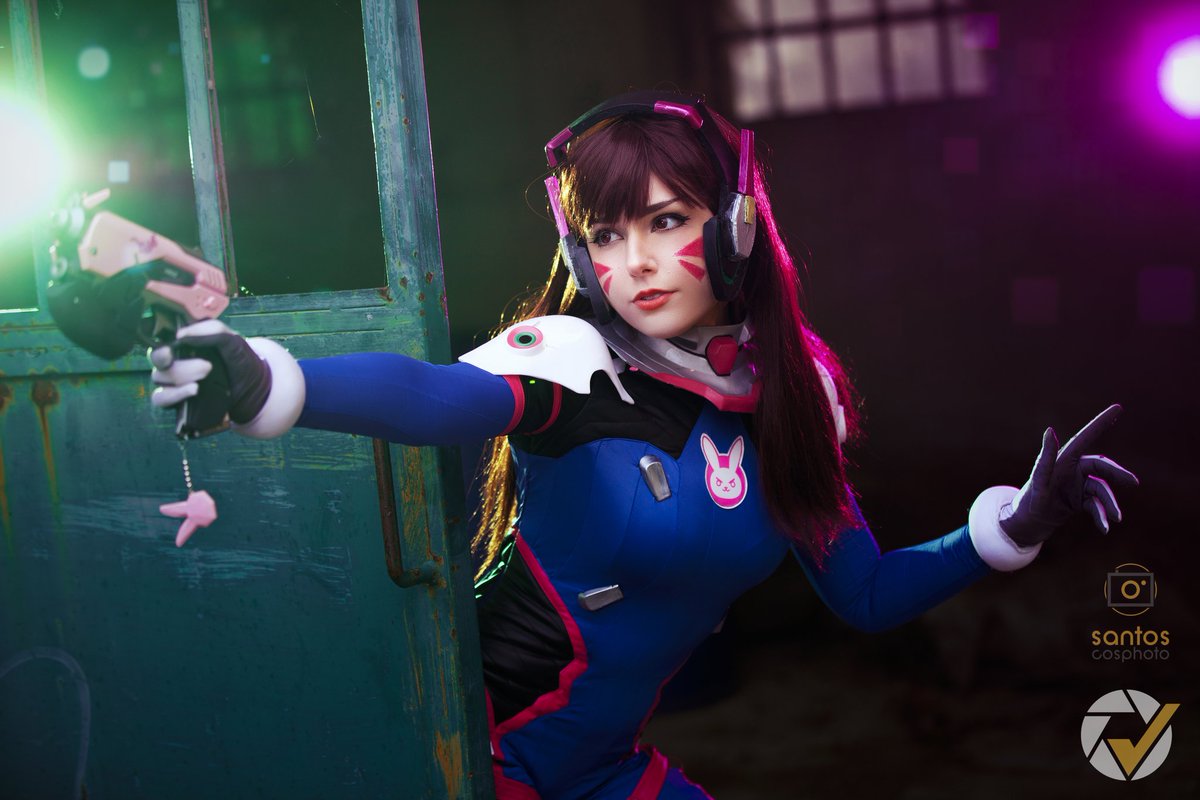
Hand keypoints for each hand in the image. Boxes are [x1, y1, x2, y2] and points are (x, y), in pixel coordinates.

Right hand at [149, 319, 270, 424]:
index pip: (161, 340)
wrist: (251, 387)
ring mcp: (172, 381)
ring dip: (180, 378)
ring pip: (158, 377)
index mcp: (183, 343)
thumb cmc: (238, 359)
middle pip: (158, 359)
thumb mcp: (232, 339)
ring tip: (202, 380)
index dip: (162, 345)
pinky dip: (174, 395)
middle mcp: (173, 360)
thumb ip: (212, 330)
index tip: (172, 350)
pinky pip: (160, 398)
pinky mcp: (175, 399)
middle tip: (207, 367)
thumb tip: (181, 334)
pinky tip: (193, 390)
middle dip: (182, 364)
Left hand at [999, 404, 1138, 547]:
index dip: (1101, 422)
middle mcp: (1072, 468)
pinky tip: (1105, 528)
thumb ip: (1047, 457)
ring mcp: (1077, 484)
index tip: (1118, 407)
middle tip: (1134, 483)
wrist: (1027, 524)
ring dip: (1109, 504)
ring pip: (1101, 490)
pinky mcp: (1080, 500)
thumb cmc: (1030, 499)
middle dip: (1117, 475)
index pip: (1085, 437)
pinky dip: (1101, 516)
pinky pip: (1096, 505)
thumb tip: (1050, 430)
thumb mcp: (1039, 480)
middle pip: (1101, 467)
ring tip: (1116, 518)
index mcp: (1063, 459)